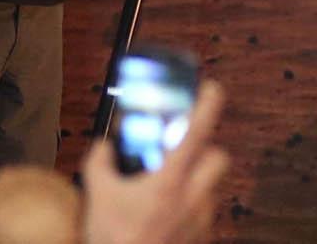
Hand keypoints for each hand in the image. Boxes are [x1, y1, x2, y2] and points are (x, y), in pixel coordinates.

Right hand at [81, 80, 230, 243]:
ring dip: (195, 180)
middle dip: (205, 149)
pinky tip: (167, 214)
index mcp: (170, 180)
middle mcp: (193, 197)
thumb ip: (100, 162)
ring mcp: (201, 219)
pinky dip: (190, 207)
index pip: (198, 131)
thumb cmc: (114, 240)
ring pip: (211, 186)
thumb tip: (104, 145)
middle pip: (219, 157)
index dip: (208, 104)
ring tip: (168, 187)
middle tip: (183, 150)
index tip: (212, 87)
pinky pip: (204, 212)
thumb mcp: (97, 195)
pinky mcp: (202, 237)